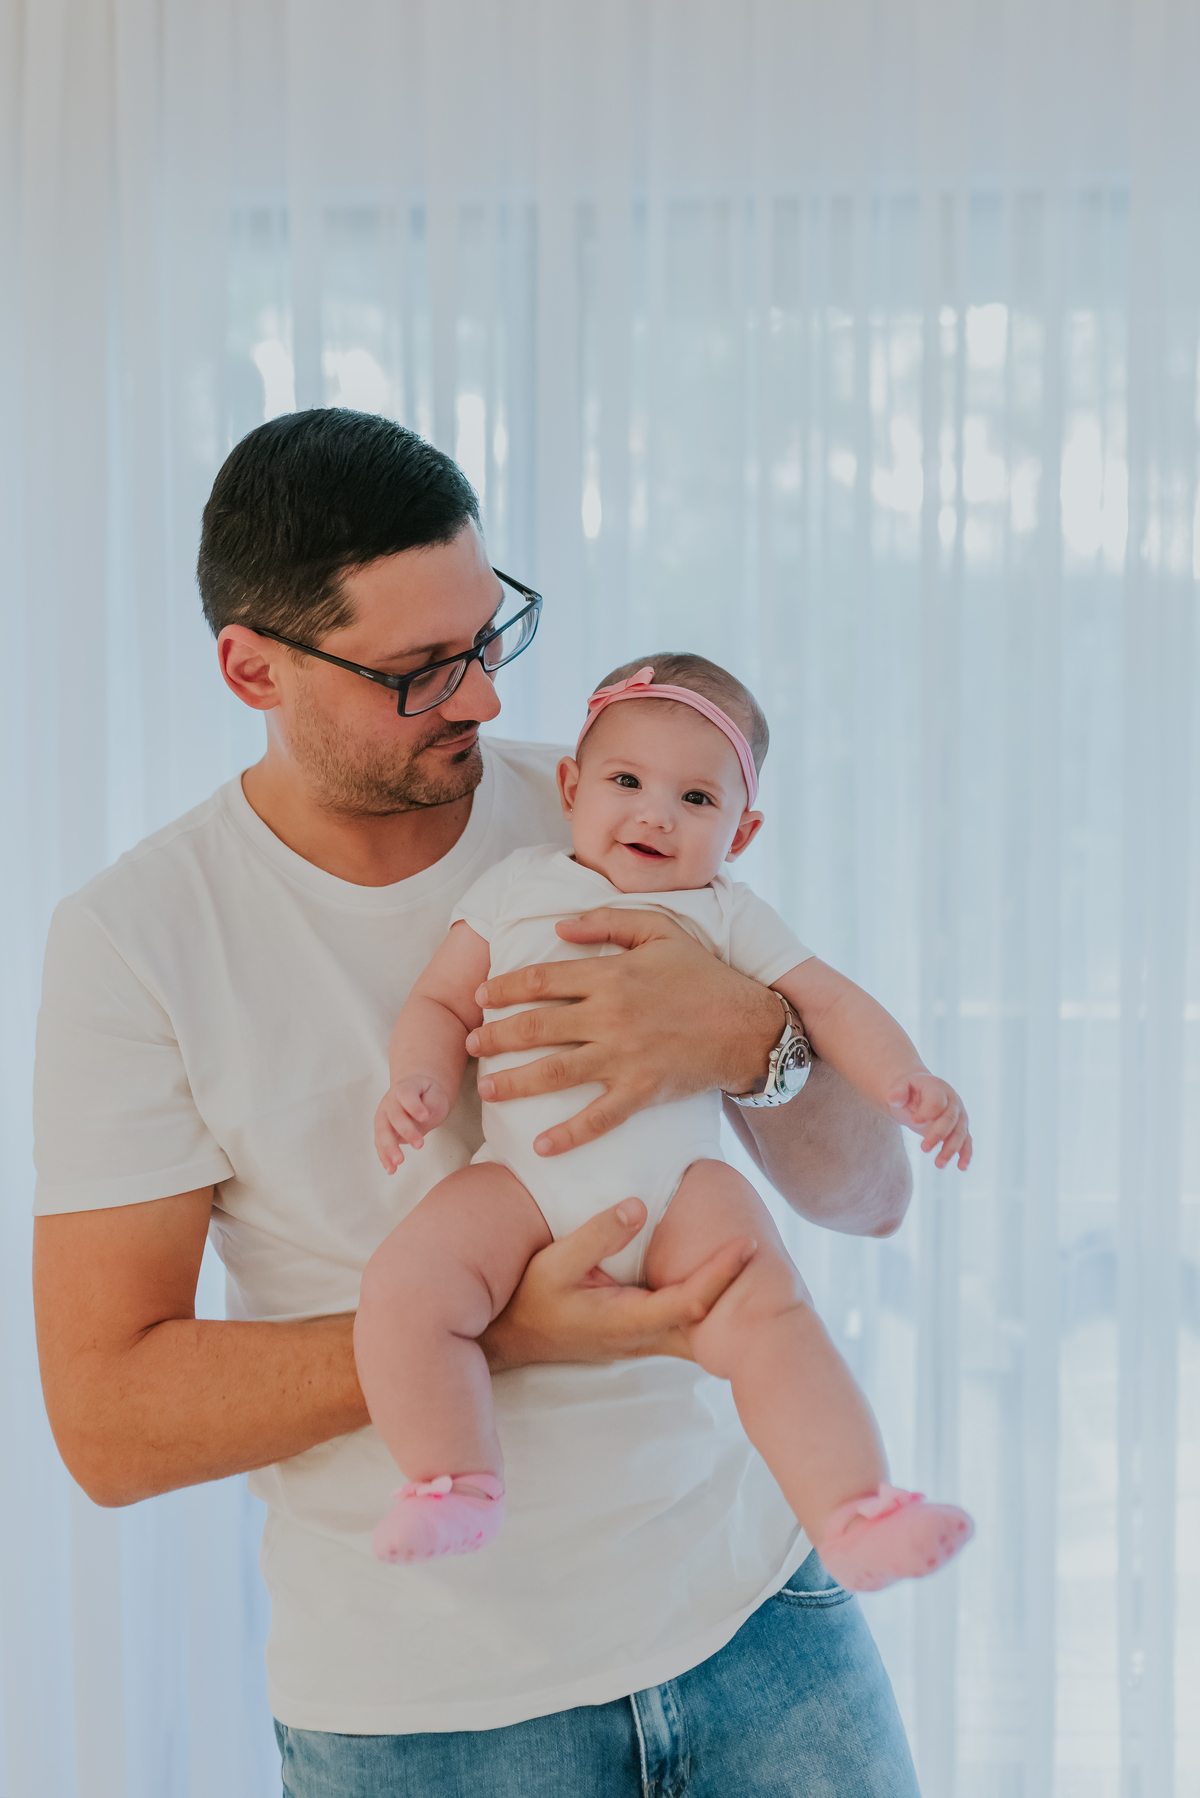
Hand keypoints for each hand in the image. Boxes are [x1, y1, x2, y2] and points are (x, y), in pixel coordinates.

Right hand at [373, 1075, 451, 1172]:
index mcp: (404, 1088)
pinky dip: (384, 1157)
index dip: (414, 1106)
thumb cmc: (427, 1095)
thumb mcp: (435, 1094)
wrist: (416, 1094)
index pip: (406, 1095)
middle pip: (393, 1116)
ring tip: (398, 1163)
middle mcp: (389, 1101)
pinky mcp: (382, 1131)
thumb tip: (423, 1117)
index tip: (425, 1116)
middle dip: (405, 1131)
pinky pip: (380, 1144)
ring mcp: (383, 1116)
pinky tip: (391, 1169)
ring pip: (382, 1132)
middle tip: (419, 1145)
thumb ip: (430, 1103)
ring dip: (389, 1148)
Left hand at [464, 908, 780, 1155]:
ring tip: (487, 1089)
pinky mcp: (641, 1091)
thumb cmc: (702, 976)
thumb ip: (607, 923)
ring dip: (514, 1083)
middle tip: (470, 1044)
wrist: (747, 1025)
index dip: (504, 988)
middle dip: (495, 1036)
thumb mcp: (659, 932)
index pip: (542, 980)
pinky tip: (540, 1146)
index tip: (481, 997)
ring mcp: (624, 1056)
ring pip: (554, 1072)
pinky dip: (568, 1135)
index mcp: (611, 975)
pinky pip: (597, 1118)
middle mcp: (610, 1015)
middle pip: (537, 1026)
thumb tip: (558, 926)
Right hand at [480, 1198, 756, 1370]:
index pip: (689, 1301)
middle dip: (741, 1291)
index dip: (721, 1274)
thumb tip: (638, 1206)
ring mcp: (645, 1339)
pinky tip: (721, 1273)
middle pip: (708, 1320)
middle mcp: (644, 1336)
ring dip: (728, 1294)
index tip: (747, 1244)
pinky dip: (709, 1296)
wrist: (512, 1339)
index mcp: (627, 1320)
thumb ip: (596, 1235)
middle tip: (774, 1253)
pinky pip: (687, 1319)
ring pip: (701, 1324)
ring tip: (755, 1257)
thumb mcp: (554, 1264)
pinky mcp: (643, 1332)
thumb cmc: (530, 1301)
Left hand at [887, 1073, 971, 1169]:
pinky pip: (966, 1142)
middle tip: (923, 1148)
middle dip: (937, 1135)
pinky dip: (965, 1154)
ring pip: (959, 1133)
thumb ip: (897, 1092)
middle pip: (949, 1119)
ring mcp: (959, 1115)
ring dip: (950, 1149)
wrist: (919, 1093)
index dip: (927, 1112)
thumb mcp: (900, 1087)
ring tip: (938, 1164)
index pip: (936, 1102)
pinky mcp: (961, 1129)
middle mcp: (953, 1101)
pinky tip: (961, 1167)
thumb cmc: (909, 1091)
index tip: (914, 1122)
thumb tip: (892, 1098)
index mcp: (938, 1088)